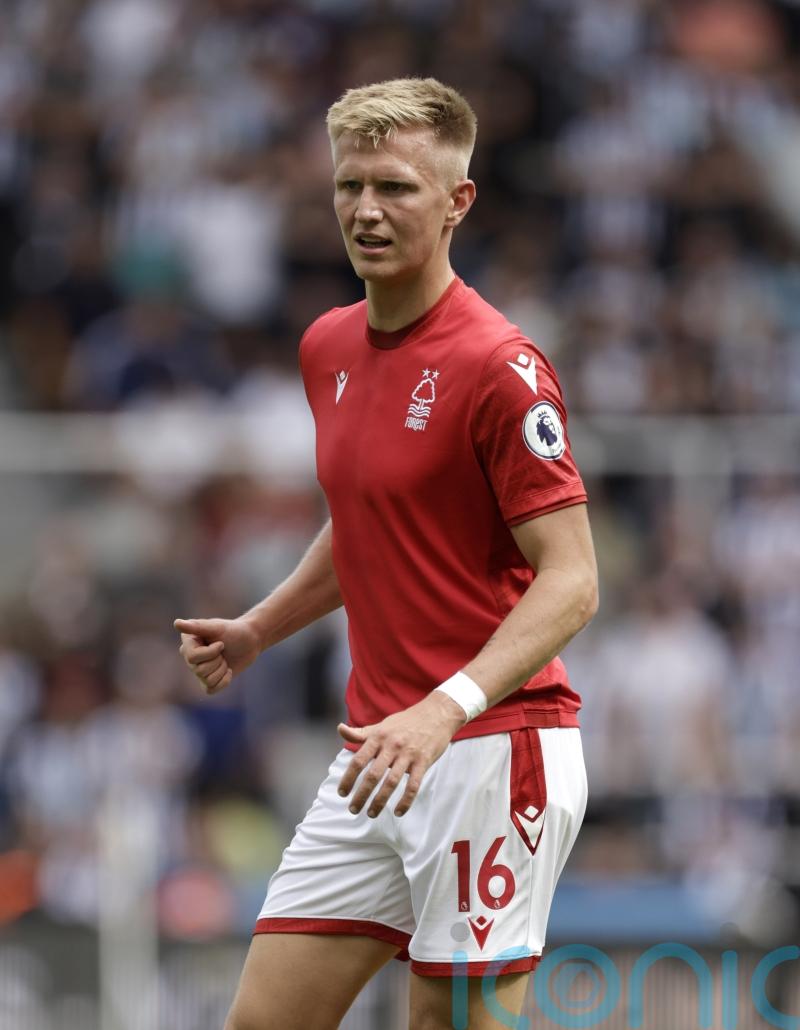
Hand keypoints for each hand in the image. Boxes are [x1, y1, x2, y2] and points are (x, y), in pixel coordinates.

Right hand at [173, 616, 261, 694]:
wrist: (250, 640)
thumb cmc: (234, 631)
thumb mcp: (217, 627)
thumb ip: (197, 627)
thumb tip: (176, 623)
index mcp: (188, 642)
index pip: (192, 658)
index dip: (210, 653)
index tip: (221, 644)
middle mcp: (190, 657)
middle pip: (200, 671)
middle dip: (218, 661)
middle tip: (223, 651)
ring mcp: (198, 670)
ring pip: (207, 681)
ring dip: (222, 670)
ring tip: (225, 659)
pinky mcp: (208, 681)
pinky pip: (211, 690)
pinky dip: (224, 681)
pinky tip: (228, 670)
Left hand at [336, 691, 466, 817]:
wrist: (436, 714)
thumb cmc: (406, 721)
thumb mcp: (382, 725)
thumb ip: (361, 732)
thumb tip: (340, 729)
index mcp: (379, 737)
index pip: (359, 760)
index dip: (348, 778)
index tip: (342, 792)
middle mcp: (392, 745)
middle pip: (373, 775)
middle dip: (361, 795)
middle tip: (353, 809)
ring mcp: (408, 754)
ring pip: (391, 782)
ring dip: (380, 801)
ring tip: (371, 813)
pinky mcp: (423, 762)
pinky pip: (414, 785)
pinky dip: (406, 801)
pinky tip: (399, 812)